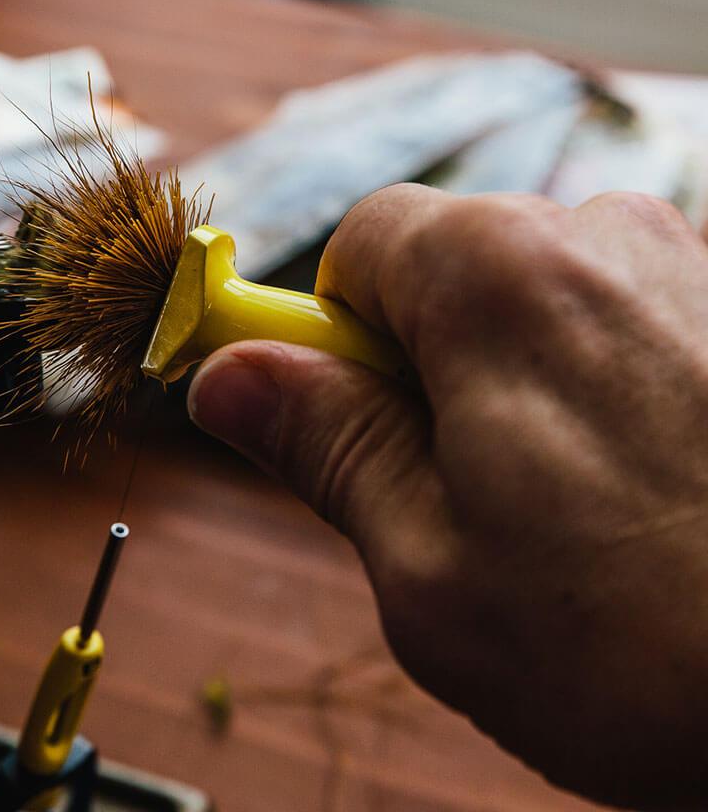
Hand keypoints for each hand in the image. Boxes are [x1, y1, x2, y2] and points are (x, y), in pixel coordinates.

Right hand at [188, 185, 707, 809]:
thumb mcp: (432, 568)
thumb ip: (324, 446)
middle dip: (423, 362)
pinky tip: (645, 491)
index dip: (327, 328)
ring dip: (514, 383)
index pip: (361, 241)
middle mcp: (606, 235)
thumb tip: (226, 377)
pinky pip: (625, 323)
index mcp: (503, 277)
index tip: (330, 410)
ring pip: (541, 300)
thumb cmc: (656, 653)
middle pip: (452, 265)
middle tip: (449, 495)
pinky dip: (602, 387)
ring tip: (560, 511)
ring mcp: (694, 267)